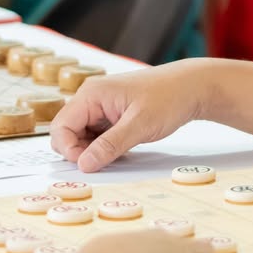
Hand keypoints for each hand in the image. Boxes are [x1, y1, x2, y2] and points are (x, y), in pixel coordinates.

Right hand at [49, 62, 206, 172]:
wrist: (192, 88)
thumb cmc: (169, 97)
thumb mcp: (140, 125)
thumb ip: (110, 145)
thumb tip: (84, 164)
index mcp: (92, 94)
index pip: (61, 126)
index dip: (70, 149)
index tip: (89, 164)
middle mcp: (91, 98)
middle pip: (67, 132)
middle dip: (79, 151)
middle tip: (104, 161)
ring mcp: (100, 107)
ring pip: (81, 136)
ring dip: (93, 151)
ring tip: (118, 154)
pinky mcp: (111, 115)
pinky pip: (96, 136)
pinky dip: (104, 147)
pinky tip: (122, 149)